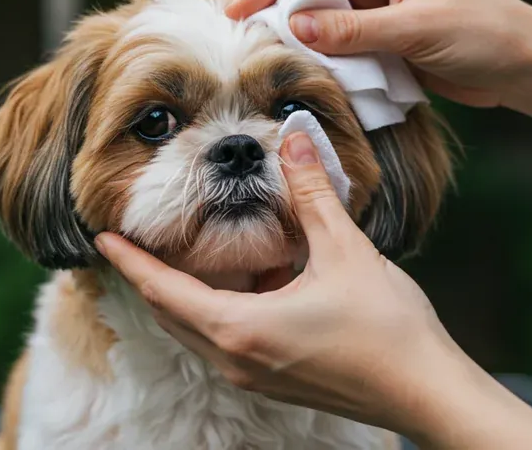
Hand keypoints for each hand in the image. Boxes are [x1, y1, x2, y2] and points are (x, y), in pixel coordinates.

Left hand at [95, 133, 531, 448]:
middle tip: (133, 238)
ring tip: (181, 251)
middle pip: (171, 314)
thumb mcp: (345, 250)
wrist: (427, 393)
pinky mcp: (276, 380)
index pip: (163, 290)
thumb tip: (294, 137)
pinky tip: (243, 278)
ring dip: (183, 293)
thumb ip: (312, 192)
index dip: (130, 261)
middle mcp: (235, 359)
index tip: (103, 235)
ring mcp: (254, 375)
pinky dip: (216, 308)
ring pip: (196, 330)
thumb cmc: (388, 329)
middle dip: (149, 276)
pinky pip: (224, 340)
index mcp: (240, 328)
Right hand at [226, 0, 531, 108]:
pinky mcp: (387, 30)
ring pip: (325, 16)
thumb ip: (351, 30)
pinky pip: (344, 40)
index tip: (237, 10)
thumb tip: (295, 27)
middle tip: (248, 43)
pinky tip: (312, 72)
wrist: (526, 65)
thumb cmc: (483, 34)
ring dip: (306, 39)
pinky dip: (329, 56)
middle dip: (284, 13)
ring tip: (275, 61)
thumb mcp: (413, 30)